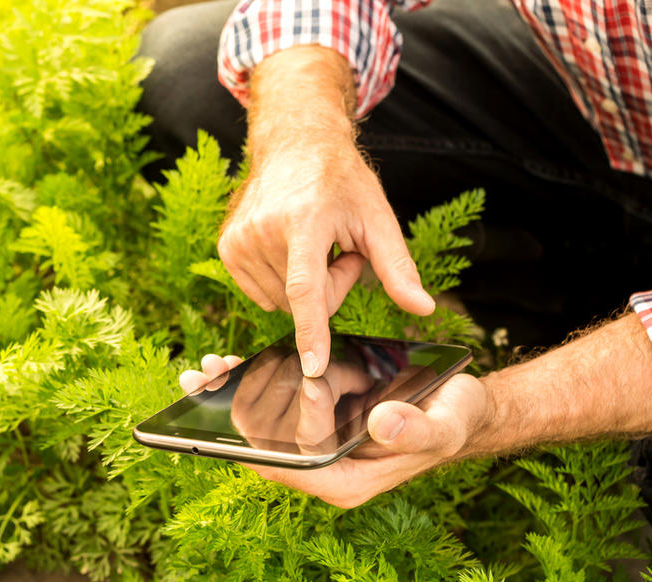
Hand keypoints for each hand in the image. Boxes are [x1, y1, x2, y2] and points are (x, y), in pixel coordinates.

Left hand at [181, 354, 488, 507]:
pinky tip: (231, 364)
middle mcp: (323, 470)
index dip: (259, 443)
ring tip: (204, 369)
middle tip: (199, 381)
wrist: (456, 410)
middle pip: (263, 450)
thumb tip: (382, 423)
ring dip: (230, 398)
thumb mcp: (444, 424)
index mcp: (347, 482)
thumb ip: (416, 430)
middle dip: (228, 416)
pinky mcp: (314, 425)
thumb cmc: (454, 420)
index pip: (291, 468)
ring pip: (261, 429)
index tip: (242, 410)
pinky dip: (252, 386)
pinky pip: (273, 411)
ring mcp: (315, 448)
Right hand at [219, 47, 435, 378]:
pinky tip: (291, 249)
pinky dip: (282, 282)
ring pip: (281, 303)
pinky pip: (262, 295)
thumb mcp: (378, 217)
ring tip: (315, 244)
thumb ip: (398, 268)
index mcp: (305, 219)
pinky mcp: (227, 248)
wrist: (295, 145)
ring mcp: (240, 239)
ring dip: (306, 286)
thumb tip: (424, 309)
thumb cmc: (341, 181)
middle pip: (303, 301)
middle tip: (339, 249)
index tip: (312, 366)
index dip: (312, 330)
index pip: (306, 288)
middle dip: (330, 287)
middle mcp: (264, 229)